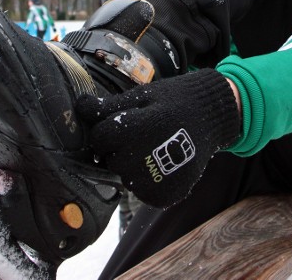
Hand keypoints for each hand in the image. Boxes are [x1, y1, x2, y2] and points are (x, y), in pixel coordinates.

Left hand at [75, 68, 240, 207]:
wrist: (212, 115)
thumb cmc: (174, 101)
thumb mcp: (142, 96)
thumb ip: (109, 107)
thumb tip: (79, 106)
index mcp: (134, 130)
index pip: (99, 139)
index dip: (108, 130)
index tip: (126, 123)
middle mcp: (143, 159)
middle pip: (110, 160)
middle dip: (119, 149)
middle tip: (144, 135)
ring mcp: (155, 181)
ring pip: (125, 178)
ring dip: (133, 167)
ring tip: (156, 149)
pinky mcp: (166, 196)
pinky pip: (143, 193)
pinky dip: (148, 182)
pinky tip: (161, 164)